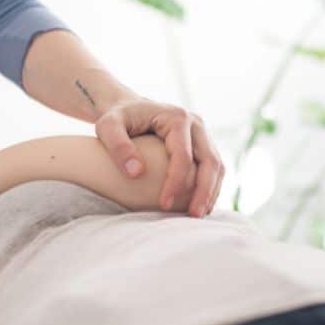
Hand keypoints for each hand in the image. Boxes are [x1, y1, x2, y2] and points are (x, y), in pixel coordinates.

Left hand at [95, 98, 224, 216]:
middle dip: (204, 191)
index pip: (183, 156)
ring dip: (211, 192)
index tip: (164, 204)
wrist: (130, 108)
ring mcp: (203, 134)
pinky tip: (199, 205)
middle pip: (210, 161)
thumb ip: (118, 146)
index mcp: (177, 118)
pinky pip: (213, 168)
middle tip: (194, 216)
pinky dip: (210, 187)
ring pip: (217, 165)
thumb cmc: (118, 118)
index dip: (175, 182)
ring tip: (198, 215)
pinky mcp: (203, 144)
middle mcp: (196, 124)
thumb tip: (137, 173)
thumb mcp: (107, 126)